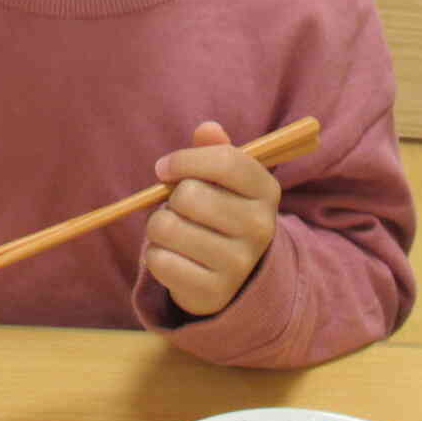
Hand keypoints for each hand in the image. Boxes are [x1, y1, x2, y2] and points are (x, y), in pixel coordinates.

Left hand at [142, 121, 280, 317]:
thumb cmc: (221, 213)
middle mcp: (260, 227)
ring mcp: (239, 263)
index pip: (225, 161)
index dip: (184, 160)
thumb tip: (207, 129)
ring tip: (174, 232)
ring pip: (167, 227)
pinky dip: (155, 255)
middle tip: (178, 209)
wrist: (233, 277)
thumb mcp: (225, 181)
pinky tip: (173, 257)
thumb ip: (215, 151)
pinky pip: (159, 260)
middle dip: (170, 198)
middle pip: (189, 195)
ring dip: (158, 226)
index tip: (164, 168)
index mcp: (265, 190)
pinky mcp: (213, 291)